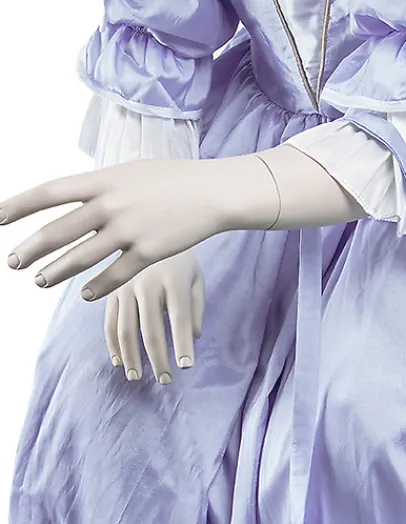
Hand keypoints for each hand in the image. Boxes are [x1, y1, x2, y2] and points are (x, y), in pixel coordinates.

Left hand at [1, 156, 276, 299]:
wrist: (212, 192)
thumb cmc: (174, 180)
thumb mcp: (132, 172)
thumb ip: (103, 186)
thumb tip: (78, 196)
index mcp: (103, 180)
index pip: (49, 193)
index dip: (18, 206)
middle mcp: (111, 205)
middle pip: (58, 231)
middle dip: (30, 249)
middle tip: (12, 262)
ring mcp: (129, 230)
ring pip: (81, 257)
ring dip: (56, 272)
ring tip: (39, 282)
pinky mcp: (150, 252)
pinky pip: (116, 275)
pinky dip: (97, 288)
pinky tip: (84, 295)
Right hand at [106, 251, 203, 383]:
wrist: (147, 225)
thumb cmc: (180, 258)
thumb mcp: (195, 277)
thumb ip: (197, 306)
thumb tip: (194, 336)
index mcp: (173, 281)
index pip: (181, 319)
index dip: (183, 344)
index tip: (186, 366)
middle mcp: (146, 285)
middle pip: (151, 330)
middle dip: (158, 358)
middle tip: (166, 380)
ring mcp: (125, 288)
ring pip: (126, 329)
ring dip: (131, 357)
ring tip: (137, 377)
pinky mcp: (110, 290)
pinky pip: (109, 321)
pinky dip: (112, 344)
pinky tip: (119, 361)